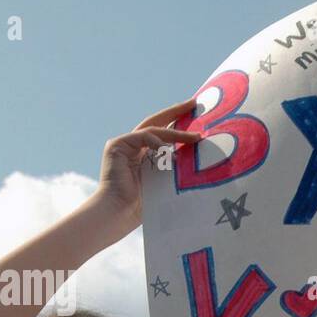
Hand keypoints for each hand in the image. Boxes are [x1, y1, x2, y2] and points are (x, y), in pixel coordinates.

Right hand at [91, 97, 202, 232]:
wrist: (120, 214)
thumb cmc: (143, 207)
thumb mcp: (166, 183)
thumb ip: (175, 168)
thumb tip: (200, 161)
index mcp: (144, 155)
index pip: (163, 134)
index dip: (179, 125)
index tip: (197, 115)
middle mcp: (133, 146)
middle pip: (157, 123)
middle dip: (176, 112)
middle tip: (194, 103)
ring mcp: (123, 144)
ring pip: (153, 131)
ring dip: (177, 133)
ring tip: (196, 137)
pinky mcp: (116, 145)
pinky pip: (142, 137)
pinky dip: (158, 141)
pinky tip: (171, 149)